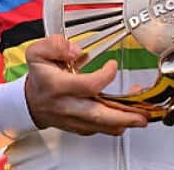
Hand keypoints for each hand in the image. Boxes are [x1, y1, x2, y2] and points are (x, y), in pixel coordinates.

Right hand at [23, 35, 149, 135]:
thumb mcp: (37, 52)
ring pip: (103, 126)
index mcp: (58, 86)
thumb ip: (55, 45)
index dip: (105, 76)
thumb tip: (75, 50)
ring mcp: (74, 119)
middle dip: (123, 116)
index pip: (87, 85)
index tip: (112, 65)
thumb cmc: (39, 77)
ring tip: (143, 116)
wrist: (30, 102)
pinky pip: (101, 129)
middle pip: (98, 115)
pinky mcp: (80, 127)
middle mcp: (67, 106)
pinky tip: (128, 116)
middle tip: (142, 113)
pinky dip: (117, 124)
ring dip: (125, 122)